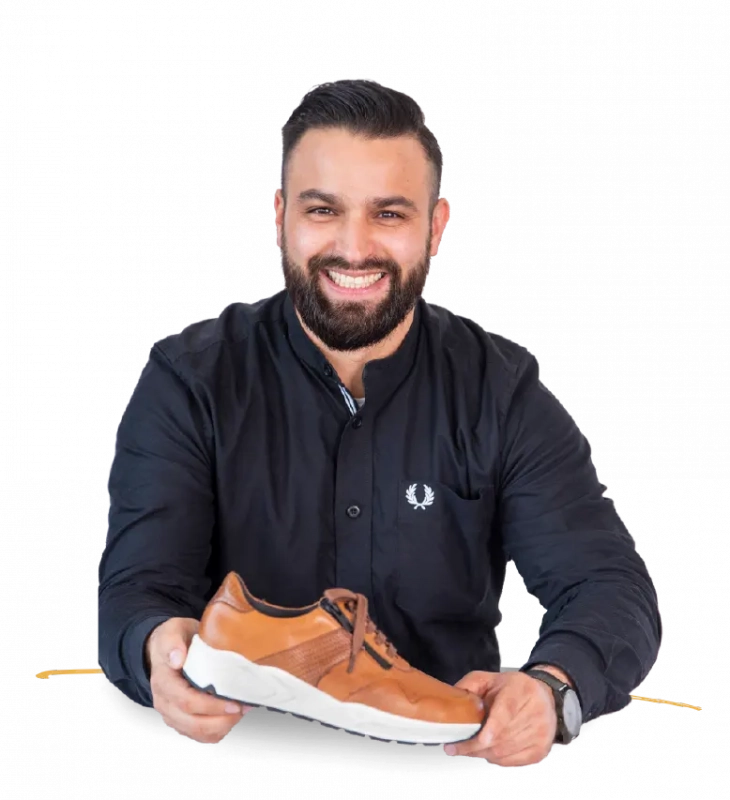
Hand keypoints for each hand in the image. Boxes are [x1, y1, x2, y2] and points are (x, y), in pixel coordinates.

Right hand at [147, 617, 252, 743]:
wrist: (166, 650)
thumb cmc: (175, 639)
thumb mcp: (172, 631)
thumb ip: (172, 642)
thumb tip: (176, 658)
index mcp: (163, 682)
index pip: (186, 701)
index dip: (211, 706)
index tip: (234, 702)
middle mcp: (165, 703)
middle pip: (193, 723)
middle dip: (222, 720)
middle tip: (244, 707)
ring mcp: (172, 715)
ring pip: (198, 734)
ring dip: (223, 726)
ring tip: (242, 710)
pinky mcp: (181, 722)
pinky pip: (200, 736)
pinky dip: (218, 730)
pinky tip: (232, 716)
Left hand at [443, 670, 556, 767]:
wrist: (545, 698)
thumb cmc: (511, 688)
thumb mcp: (489, 678)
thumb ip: (469, 686)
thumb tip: (449, 701)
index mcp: (520, 690)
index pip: (505, 712)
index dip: (490, 730)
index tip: (475, 740)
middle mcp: (536, 713)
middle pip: (501, 738)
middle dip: (473, 746)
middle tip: (454, 748)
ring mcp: (541, 734)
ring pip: (504, 753)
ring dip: (482, 754)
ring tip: (469, 748)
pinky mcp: (541, 751)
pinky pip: (511, 762)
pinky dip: (495, 759)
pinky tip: (487, 751)